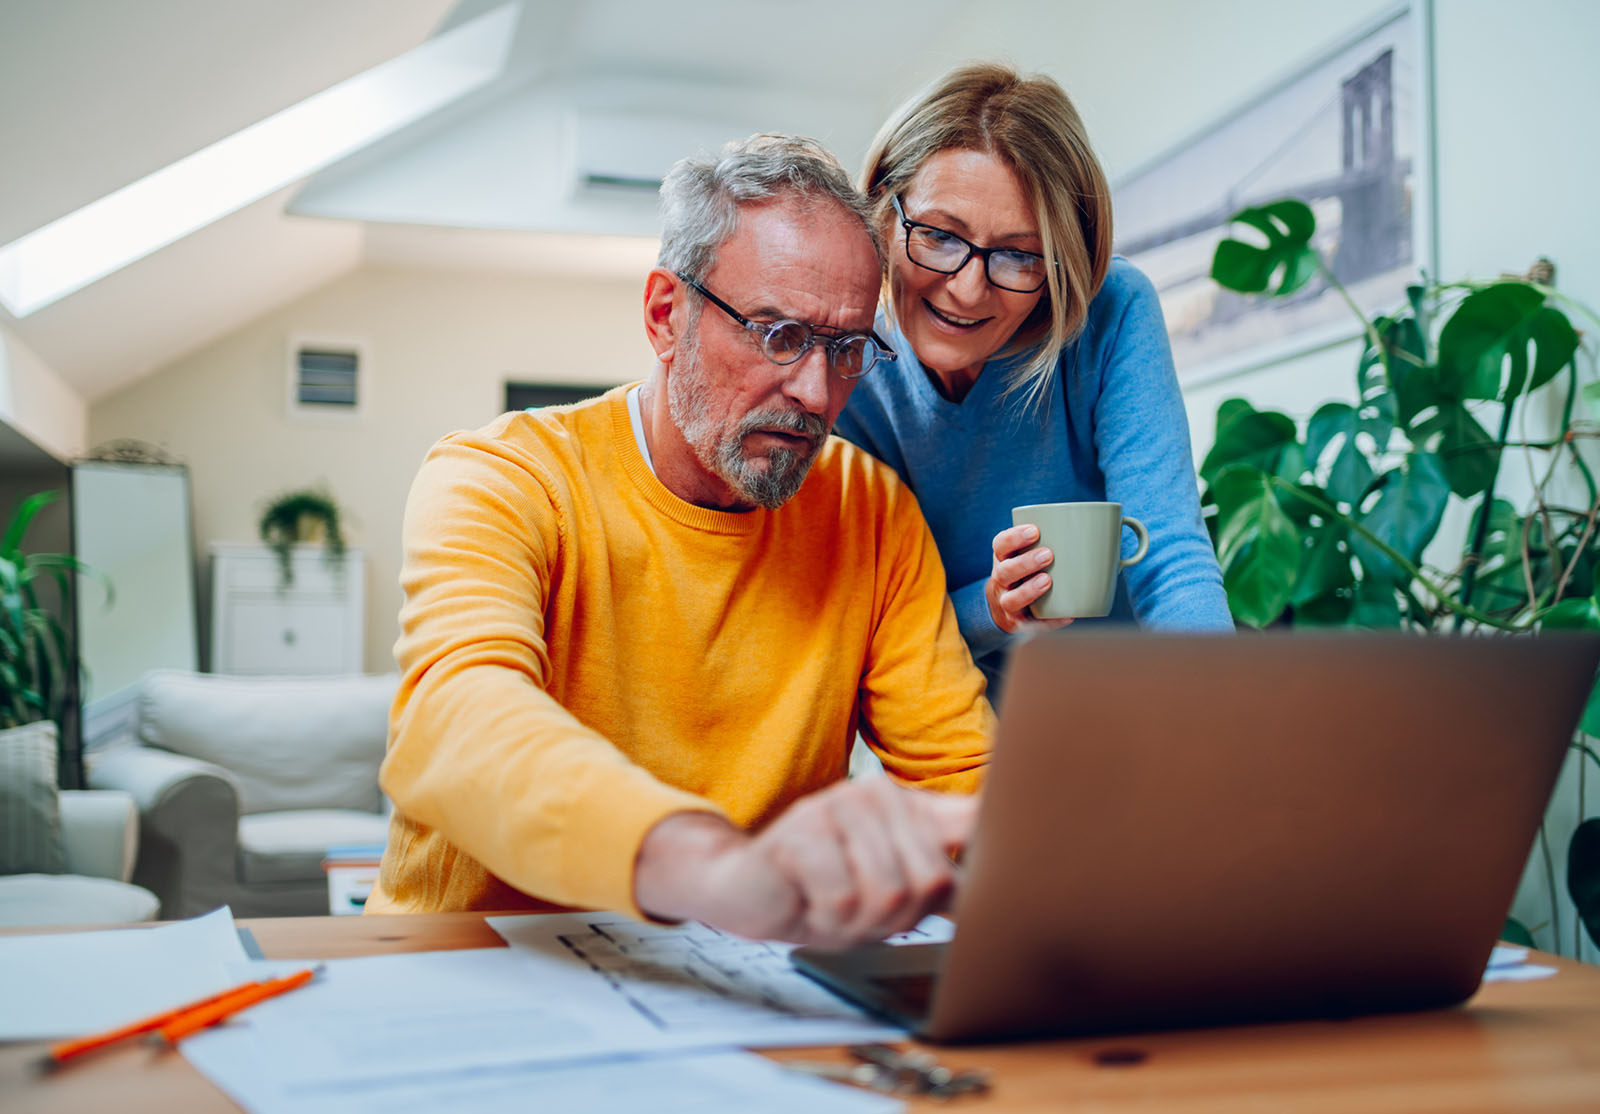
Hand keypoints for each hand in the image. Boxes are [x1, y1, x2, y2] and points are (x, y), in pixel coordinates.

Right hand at [634, 779, 976, 949]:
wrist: (747, 889)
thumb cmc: (825, 890)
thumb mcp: (893, 886)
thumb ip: (941, 877)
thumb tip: (1004, 891)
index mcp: (908, 805)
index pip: (973, 817)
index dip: (1006, 830)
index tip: (1029, 842)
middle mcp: (877, 794)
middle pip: (932, 879)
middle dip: (899, 917)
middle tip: (861, 912)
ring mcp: (837, 806)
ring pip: (888, 893)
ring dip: (859, 922)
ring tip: (833, 906)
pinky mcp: (802, 829)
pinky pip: (842, 898)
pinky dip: (826, 918)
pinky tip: (806, 900)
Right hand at [985, 524, 1074, 633]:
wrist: (1006, 609)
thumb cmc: (1027, 573)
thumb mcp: (1028, 554)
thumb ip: (1053, 541)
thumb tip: (1106, 528)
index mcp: (1004, 559)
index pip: (1000, 545)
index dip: (1013, 537)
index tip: (1035, 530)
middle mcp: (1001, 582)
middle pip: (1004, 572)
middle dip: (1025, 563)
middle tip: (1048, 555)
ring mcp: (1006, 604)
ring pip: (1011, 600)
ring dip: (1029, 591)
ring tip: (1048, 581)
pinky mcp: (1018, 625)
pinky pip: (1030, 626)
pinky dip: (1048, 622)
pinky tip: (1066, 616)